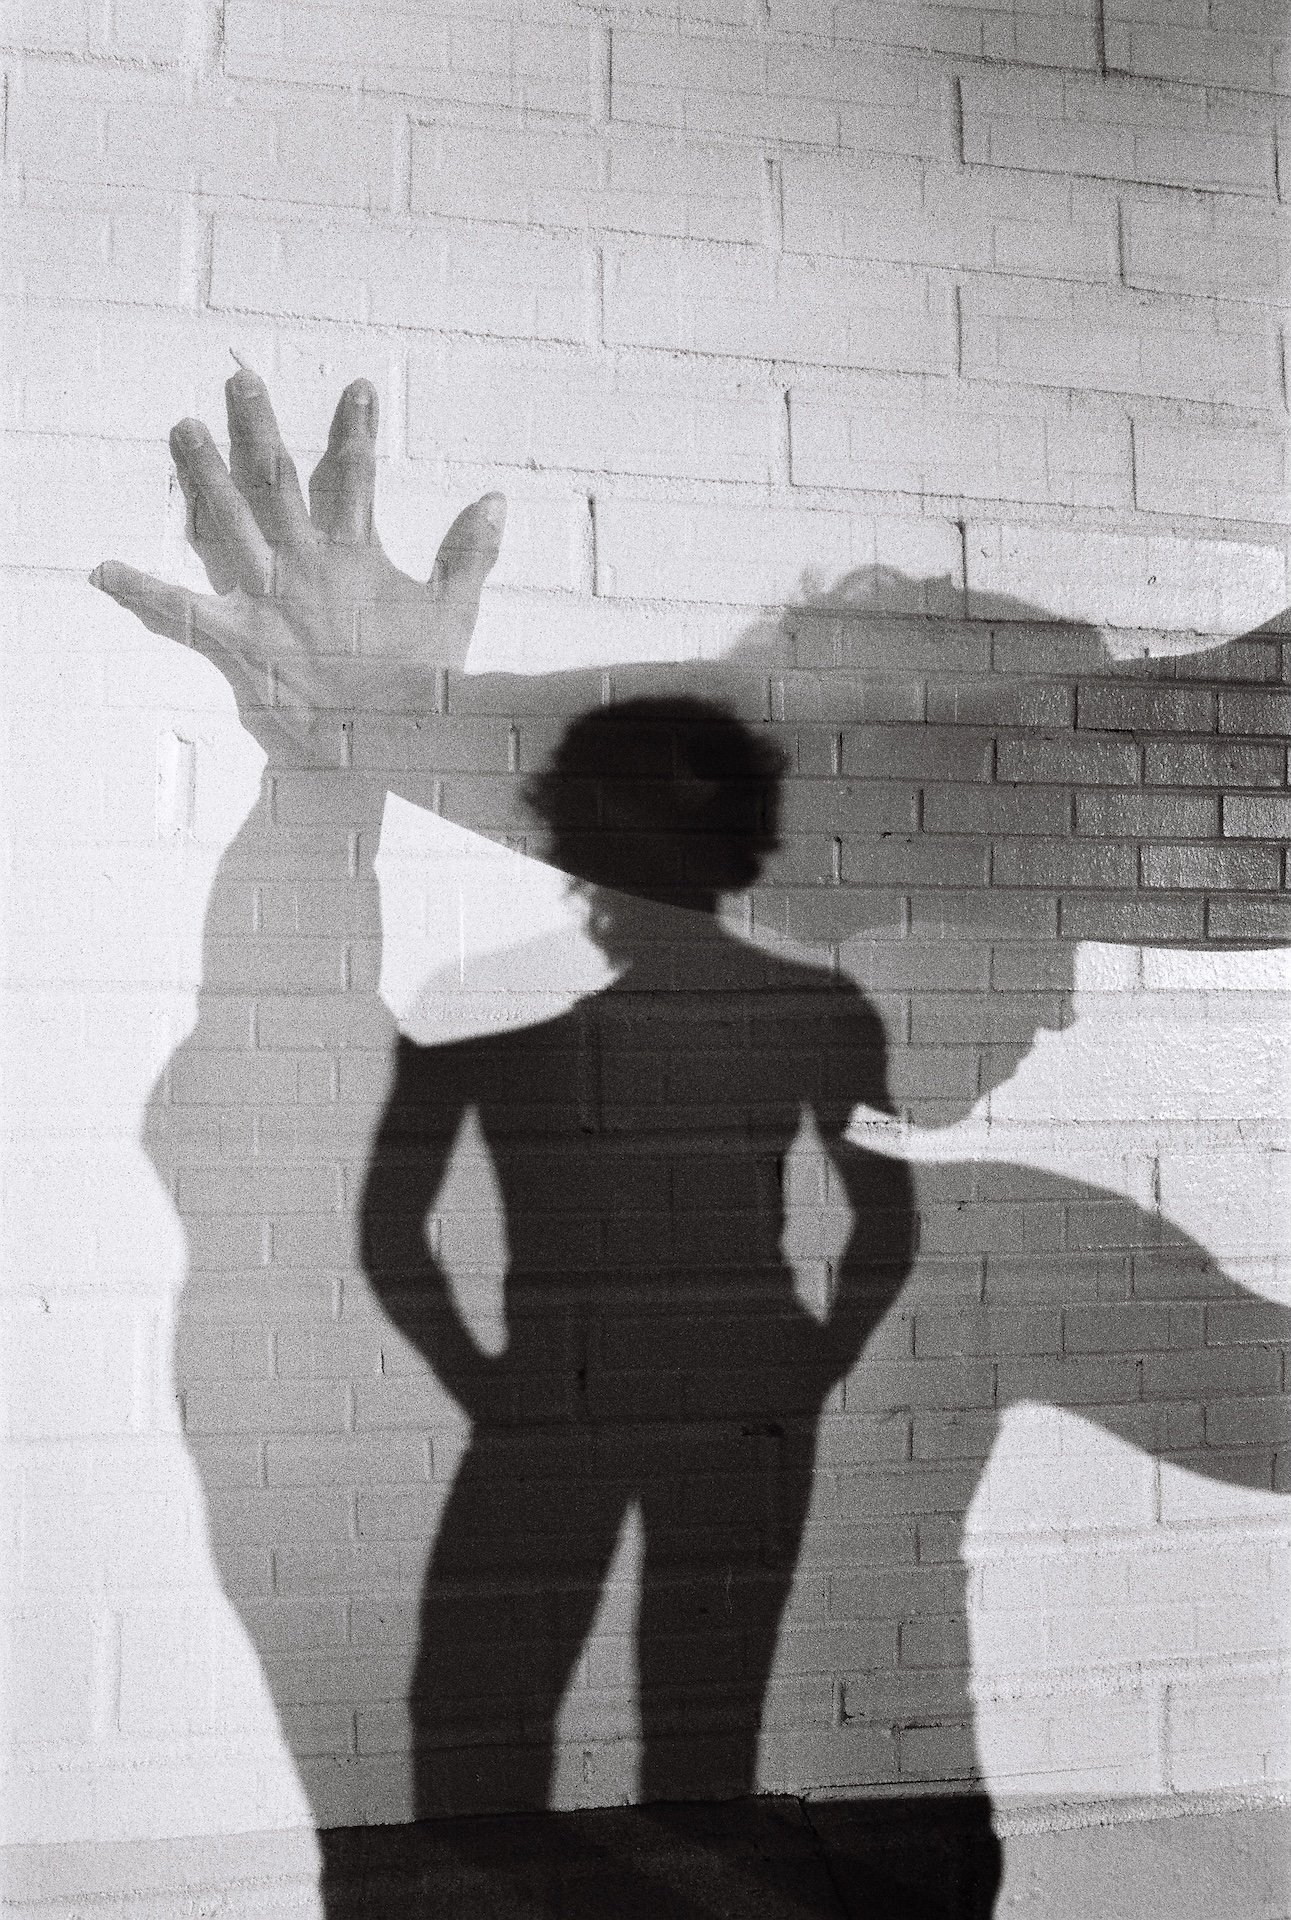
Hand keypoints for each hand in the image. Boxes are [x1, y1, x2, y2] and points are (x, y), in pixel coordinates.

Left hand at [91, 371, 505, 766]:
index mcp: (353, 554)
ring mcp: (265, 597)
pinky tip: (101, 570)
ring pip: (227, 520)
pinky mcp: (237, 638)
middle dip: (260, 427)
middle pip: (276, 479)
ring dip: (204, 474)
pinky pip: (180, 613)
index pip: (355, 474)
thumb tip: (493, 499)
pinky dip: (141, 593)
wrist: (386, 733)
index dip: (356, 428)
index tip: (357, 388)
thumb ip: (468, 553)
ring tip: (183, 429)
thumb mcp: (452, 612)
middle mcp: (302, 562)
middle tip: (241, 382)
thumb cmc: (419, 681)